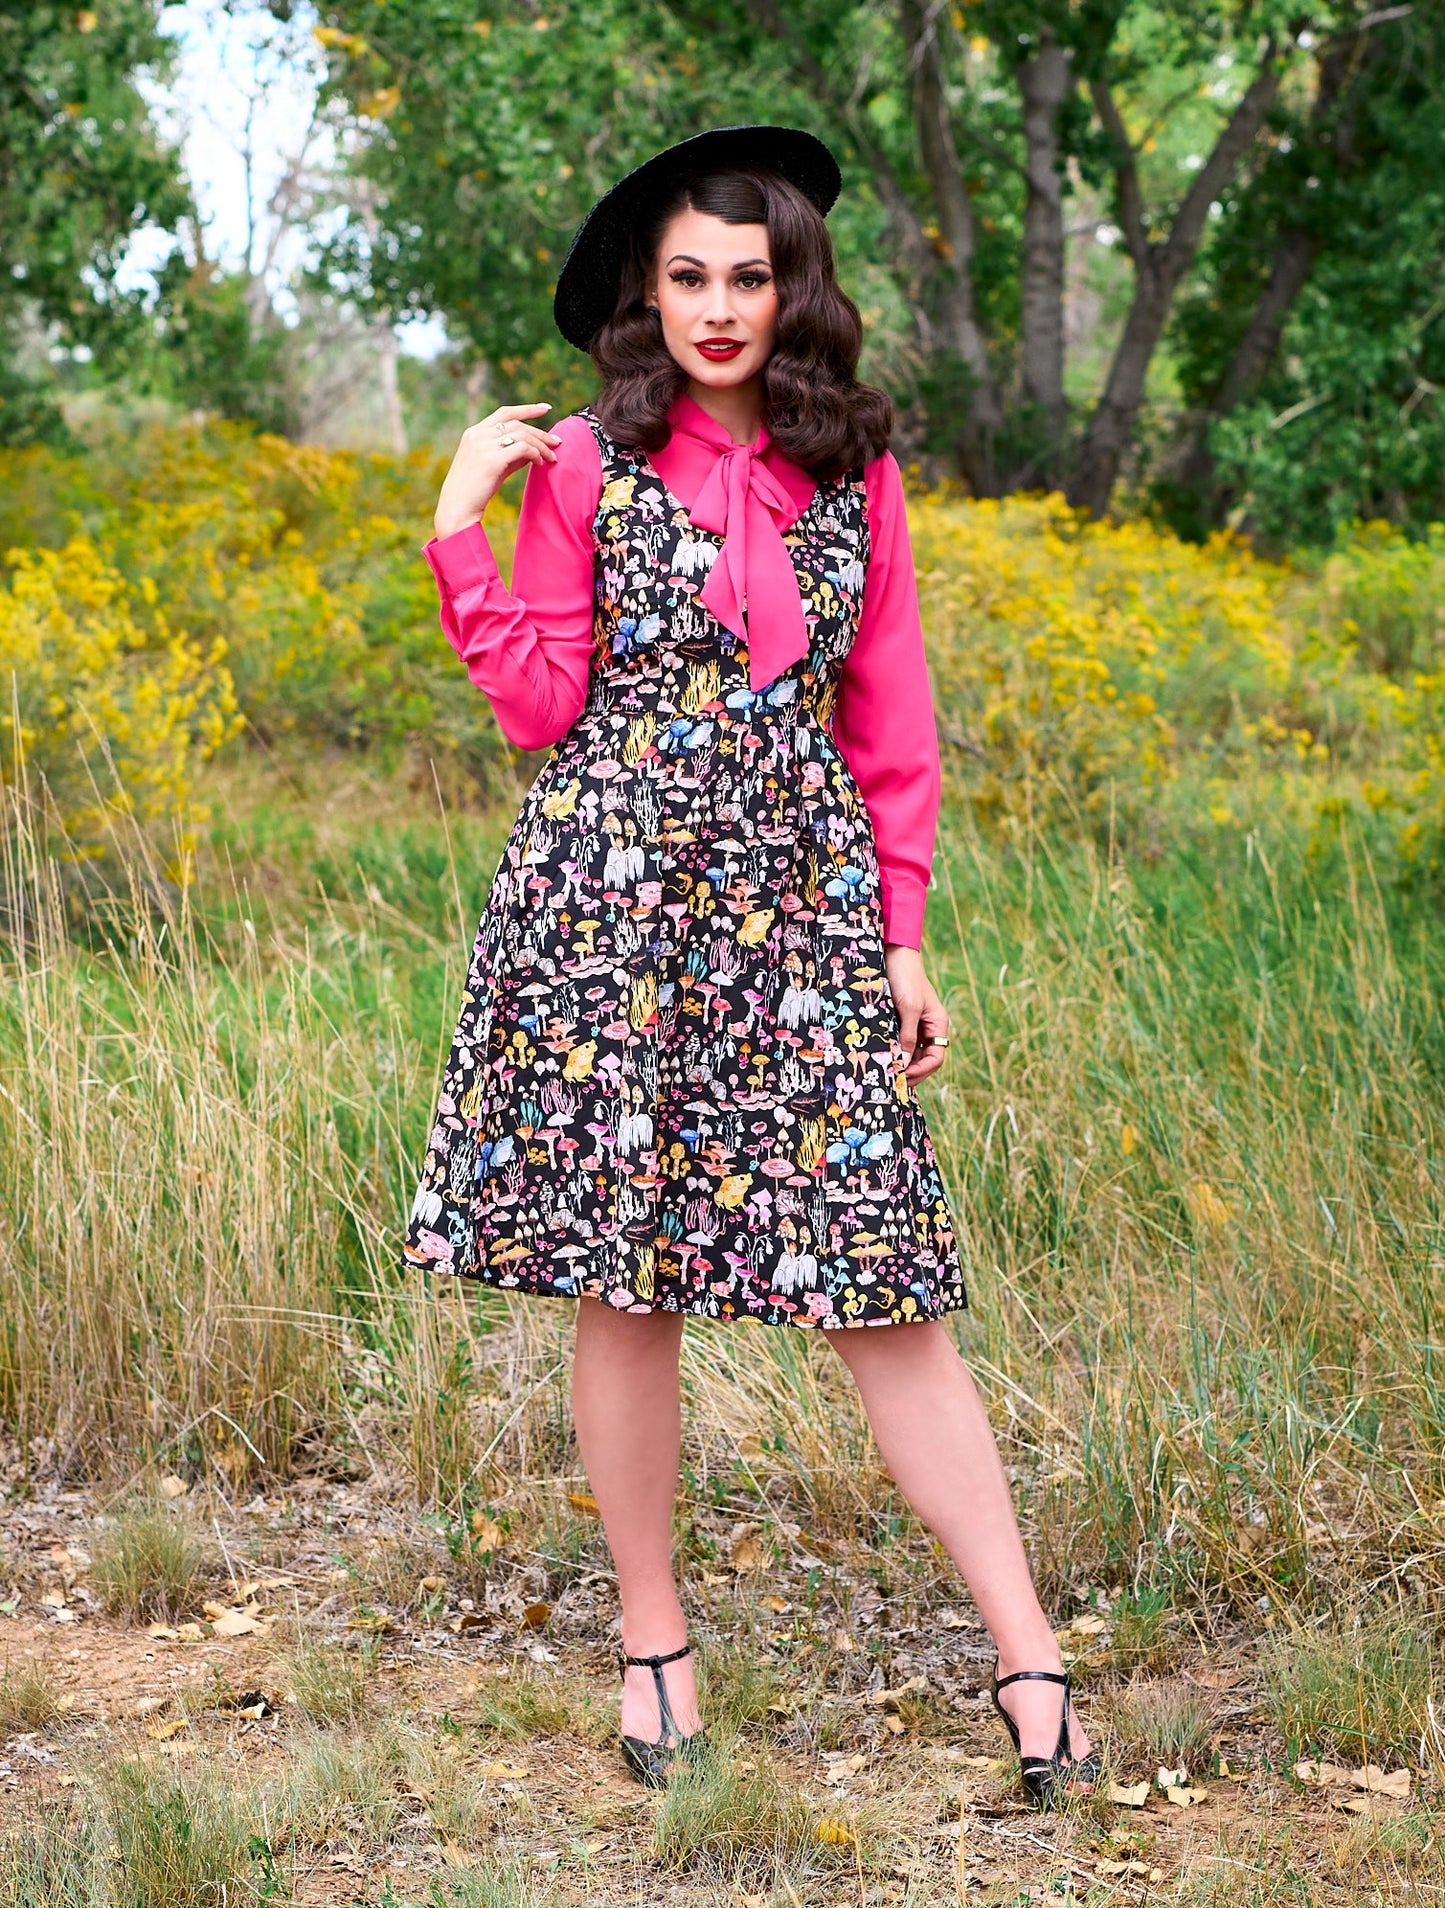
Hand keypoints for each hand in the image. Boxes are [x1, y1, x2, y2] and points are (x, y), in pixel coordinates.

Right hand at [433, 402, 560, 539]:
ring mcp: (483, 446)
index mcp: (474, 432)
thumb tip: (534, 449)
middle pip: (517, 424)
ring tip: (551, 458)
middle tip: (557, 442)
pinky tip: (540, 463)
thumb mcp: (492, 466)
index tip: (546, 408)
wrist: (457, 508)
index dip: (527, 409)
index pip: (505, 412)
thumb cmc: (475, 490)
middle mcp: (478, 435)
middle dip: (541, 432)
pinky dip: (535, 453)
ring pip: (522, 435)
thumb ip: (510, 454)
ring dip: (541, 445)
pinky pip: (522, 449)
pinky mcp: (491, 460)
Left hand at [883, 944, 949, 1084]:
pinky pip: (899, 1041)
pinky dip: (892, 1051)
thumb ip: (907, 1037)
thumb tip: (904, 1065)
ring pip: (910, 1052)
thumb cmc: (905, 979)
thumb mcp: (909, 1009)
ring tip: (884, 1072)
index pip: (936, 1058)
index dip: (921, 1071)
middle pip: (923, 1059)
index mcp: (938, 1024)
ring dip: (900, 1063)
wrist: (894, 954)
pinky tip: (881, 1056)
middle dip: (910, 1071)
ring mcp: (914, 1024)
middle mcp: (928, 1027)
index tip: (902, 1077)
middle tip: (891, 1081)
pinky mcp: (900, 1019)